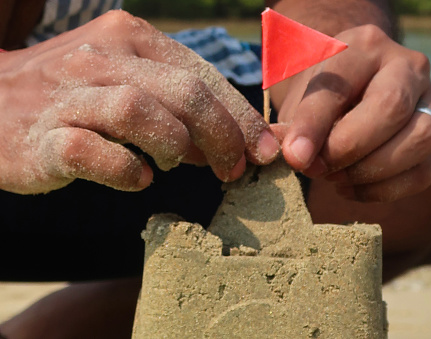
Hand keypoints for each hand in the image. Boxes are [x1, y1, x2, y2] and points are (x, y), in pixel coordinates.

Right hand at [0, 10, 278, 193]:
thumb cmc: (72, 96)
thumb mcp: (129, 82)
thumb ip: (178, 106)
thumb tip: (231, 141)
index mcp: (127, 37)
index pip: (201, 75)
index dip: (240, 116)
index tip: (263, 150)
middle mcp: (99, 58)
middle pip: (183, 93)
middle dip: (223, 135)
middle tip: (234, 169)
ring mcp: (66, 96)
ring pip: (141, 113)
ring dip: (176, 146)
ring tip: (179, 164)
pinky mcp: (39, 138)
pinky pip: (92, 154)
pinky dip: (127, 171)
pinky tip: (139, 178)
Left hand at [271, 24, 430, 201]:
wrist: (357, 95)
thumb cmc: (323, 98)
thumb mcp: (300, 101)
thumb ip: (294, 126)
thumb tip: (295, 155)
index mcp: (364, 47)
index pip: (340, 85)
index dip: (314, 125)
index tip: (295, 156)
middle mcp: (407, 67)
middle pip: (390, 108)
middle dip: (348, 148)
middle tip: (317, 168)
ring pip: (419, 139)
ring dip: (370, 170)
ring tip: (335, 176)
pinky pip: (425, 171)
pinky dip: (383, 190)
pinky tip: (351, 187)